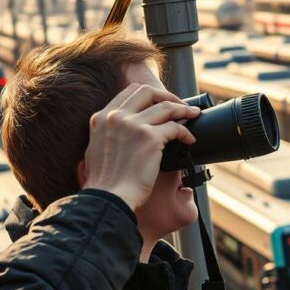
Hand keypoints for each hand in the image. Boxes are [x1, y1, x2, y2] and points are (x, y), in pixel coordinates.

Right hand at [82, 83, 200, 209]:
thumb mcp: (96, 148)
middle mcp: (116, 116)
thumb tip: (125, 128)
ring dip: (183, 109)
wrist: (108, 198)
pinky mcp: (150, 138)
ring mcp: (134, 125)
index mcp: (102, 117)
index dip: (150, 94)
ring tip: (193, 115)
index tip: (160, 102)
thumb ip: (109, 132)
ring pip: (166, 106)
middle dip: (167, 95)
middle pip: (147, 91)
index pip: (129, 92)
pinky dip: (186, 132)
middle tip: (179, 105)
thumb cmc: (106, 181)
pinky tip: (189, 140)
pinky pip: (176, 127)